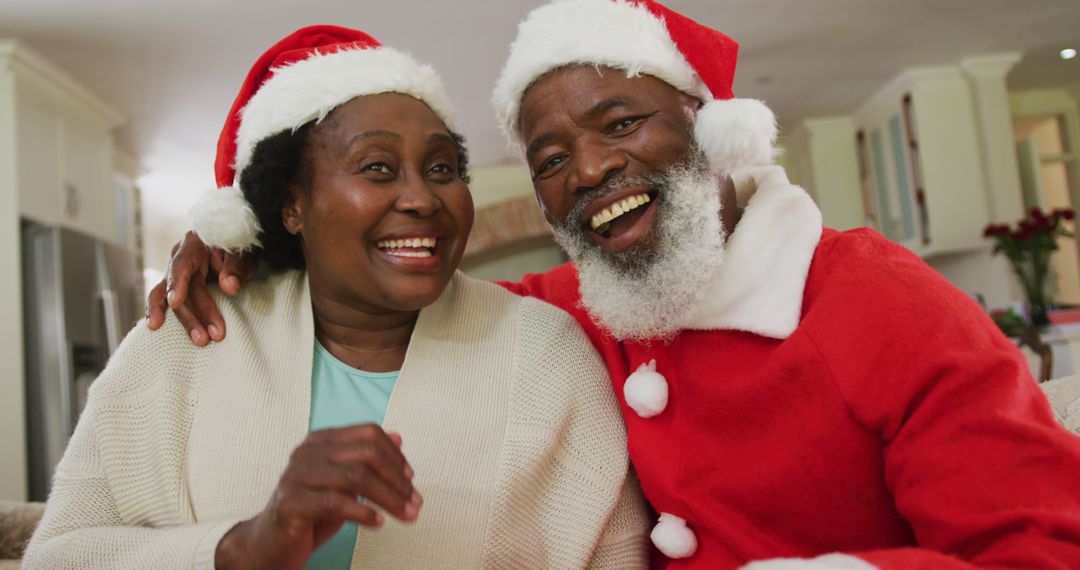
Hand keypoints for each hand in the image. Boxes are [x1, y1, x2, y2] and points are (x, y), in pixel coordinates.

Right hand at [145, 231, 257, 344]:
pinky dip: (162, 315)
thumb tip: (230, 287)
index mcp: (193, 244)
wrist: (234, 244)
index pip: (181, 265)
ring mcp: (175, 275)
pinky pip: (165, 302)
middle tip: (210, 336)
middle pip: (182, 290)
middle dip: (196, 315)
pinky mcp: (177, 288)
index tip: (174, 302)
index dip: (177, 283)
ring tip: (197, 340)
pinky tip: (156, 328)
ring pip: (170, 300)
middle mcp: (179, 259)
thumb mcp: (243, 252)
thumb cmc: (237, 246)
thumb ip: (236, 266)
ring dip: (186, 321)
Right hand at [214, 425, 422, 569]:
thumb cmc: (310, 511)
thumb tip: (398, 437)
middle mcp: (307, 452)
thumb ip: (366, 460)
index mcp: (321, 440)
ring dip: (388, 499)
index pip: (369, 433)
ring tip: (405, 515)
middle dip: (397, 480)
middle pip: (366, 454)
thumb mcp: (343, 482)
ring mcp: (295, 476)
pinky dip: (363, 513)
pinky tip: (378, 523)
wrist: (270, 544)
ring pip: (355, 477)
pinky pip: (335, 503)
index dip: (396, 455)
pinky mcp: (290, 503)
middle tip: (415, 503)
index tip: (411, 479)